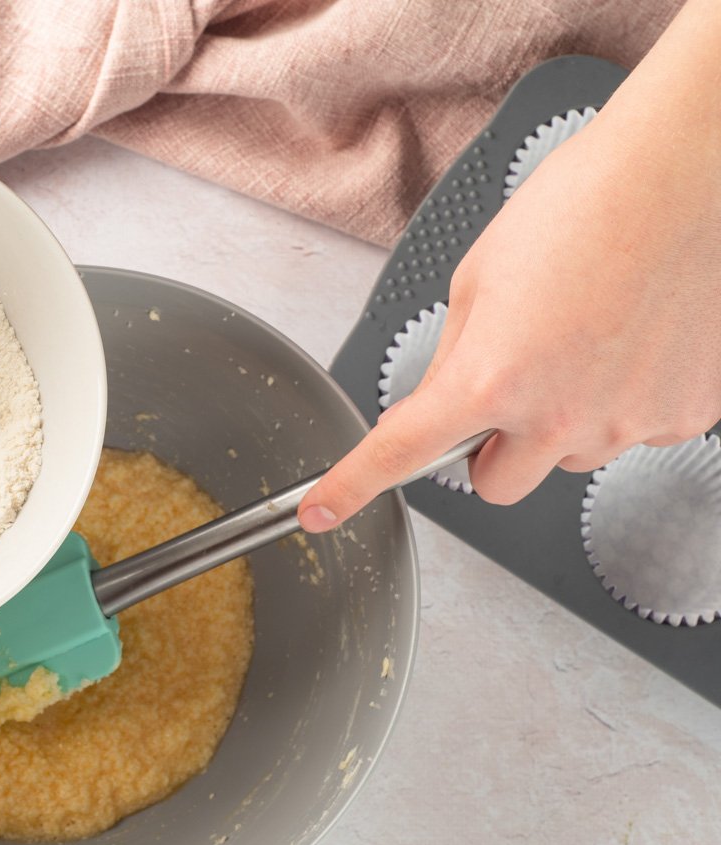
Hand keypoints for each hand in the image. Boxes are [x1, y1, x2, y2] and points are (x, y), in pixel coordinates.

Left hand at [297, 0, 720, 532]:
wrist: (683, 172)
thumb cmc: (580, 205)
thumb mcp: (478, 280)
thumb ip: (453, 357)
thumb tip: (441, 401)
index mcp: (490, 380)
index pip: (402, 453)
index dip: (352, 486)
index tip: (322, 510)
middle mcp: (557, 417)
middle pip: (494, 485)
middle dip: (487, 448)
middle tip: (504, 389)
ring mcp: (626, 422)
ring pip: (564, 459)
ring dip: (557, 423)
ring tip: (581, 340)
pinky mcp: (684, 415)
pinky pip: (630, 432)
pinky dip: (620, 401)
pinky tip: (628, 343)